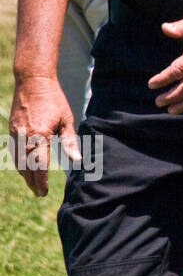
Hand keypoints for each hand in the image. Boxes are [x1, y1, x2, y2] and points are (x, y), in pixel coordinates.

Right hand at [8, 76, 78, 195]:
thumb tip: (77, 160)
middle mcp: (24, 137)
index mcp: (39, 135)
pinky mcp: (12, 130)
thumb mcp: (67, 120)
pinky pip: (14, 151)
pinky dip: (18, 162)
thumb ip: (70, 141)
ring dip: (24, 174)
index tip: (43, 192)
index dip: (41, 181)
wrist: (33, 82)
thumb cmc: (54, 100)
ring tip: (32, 184)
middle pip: (26, 166)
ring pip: (17, 161)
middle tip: (39, 193)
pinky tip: (24, 168)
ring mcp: (15, 134)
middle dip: (32, 181)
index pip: (39, 165)